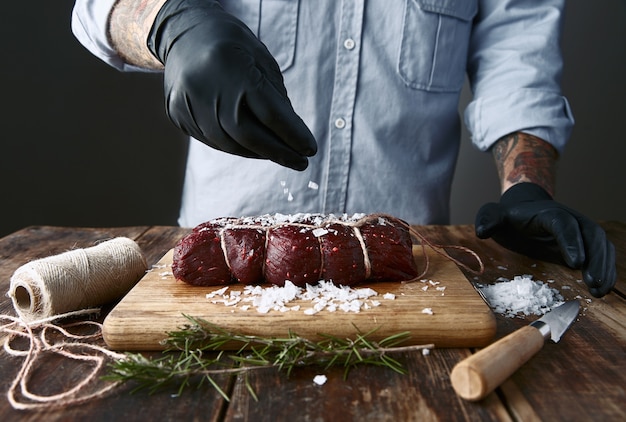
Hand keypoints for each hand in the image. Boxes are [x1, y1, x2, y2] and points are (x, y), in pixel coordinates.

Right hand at [147, 0, 315, 169]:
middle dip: (277, 152)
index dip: (292, 135)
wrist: (185, 34)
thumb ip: (277, 99)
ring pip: (229, 143)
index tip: (310, 149)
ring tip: (277, 153)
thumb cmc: (234, 47)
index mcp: (233, 66)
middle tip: (300, 162)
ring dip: (258, 152)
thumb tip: (293, 138)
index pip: (269, 112)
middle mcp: (206, 86)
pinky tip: (250, 145)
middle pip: (247, 135)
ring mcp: (187, 102)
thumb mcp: (262, 62)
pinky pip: (213, 141)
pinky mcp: (178, 115)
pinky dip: (236, 146)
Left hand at [475, 183, 615, 297]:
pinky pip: (602, 254)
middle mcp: (570, 219)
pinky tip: (601, 290)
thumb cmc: (509, 217)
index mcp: (547, 213)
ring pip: (601, 245)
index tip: (576, 263)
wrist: (524, 209)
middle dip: (595, 258)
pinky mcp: (585, 243)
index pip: (563, 224)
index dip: (571, 242)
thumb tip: (482, 230)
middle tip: (593, 282)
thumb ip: (488, 219)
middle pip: (591, 234)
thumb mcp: (495, 215)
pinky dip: (605, 270)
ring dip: (604, 267)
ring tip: (600, 291)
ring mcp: (580, 230)